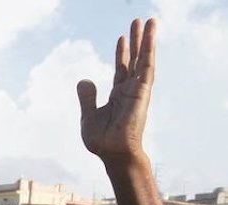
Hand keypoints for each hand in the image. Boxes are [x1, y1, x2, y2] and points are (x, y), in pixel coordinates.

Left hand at [78, 19, 155, 160]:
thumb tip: (84, 80)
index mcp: (118, 95)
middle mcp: (130, 90)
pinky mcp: (142, 92)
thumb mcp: (88, 116)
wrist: (112, 153)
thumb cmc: (102, 141)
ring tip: (149, 21)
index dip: (122, 53)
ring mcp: (137, 90)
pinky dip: (148, 52)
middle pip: (135, 60)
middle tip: (139, 21)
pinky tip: (149, 38)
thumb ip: (87, 98)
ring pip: (144, 60)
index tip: (122, 38)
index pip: (121, 69)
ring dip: (147, 40)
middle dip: (136, 41)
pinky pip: (146, 68)